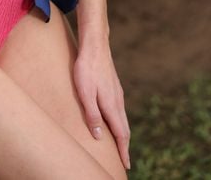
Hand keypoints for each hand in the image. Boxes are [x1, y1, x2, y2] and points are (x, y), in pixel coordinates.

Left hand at [73, 39, 129, 170]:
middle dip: (125, 146)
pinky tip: (113, 121)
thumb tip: (100, 136)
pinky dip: (119, 122)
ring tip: (120, 145)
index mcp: (112, 105)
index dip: (124, 151)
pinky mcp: (114, 87)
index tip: (126, 165)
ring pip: (123, 119)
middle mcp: (118, 101)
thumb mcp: (84, 92)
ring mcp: (117, 93)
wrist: (95, 44)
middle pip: (125, 128)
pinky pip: (119, 110)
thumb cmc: (86, 68)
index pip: (121, 134)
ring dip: (122, 134)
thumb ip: (92, 114)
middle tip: (124, 161)